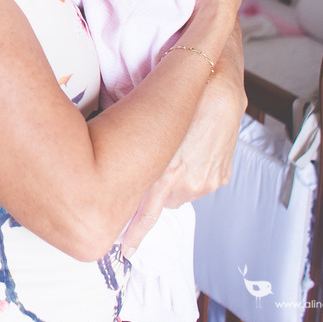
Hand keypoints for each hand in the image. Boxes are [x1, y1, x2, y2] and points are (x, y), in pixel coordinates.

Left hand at [121, 28, 246, 252]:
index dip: (135, 232)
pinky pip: (195, 186)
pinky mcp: (219, 177)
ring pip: (176, 193)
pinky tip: (184, 153)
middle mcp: (191, 179)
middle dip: (146, 191)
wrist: (218, 69)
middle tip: (139, 171)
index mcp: (171, 164)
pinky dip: (186, 174)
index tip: (124, 252)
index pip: (148, 208)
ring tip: (167, 153)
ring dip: (169, 181)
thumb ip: (132, 139)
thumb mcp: (150, 112)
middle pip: (158, 200)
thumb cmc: (175, 87)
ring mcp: (208, 180)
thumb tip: (103, 155)